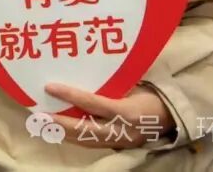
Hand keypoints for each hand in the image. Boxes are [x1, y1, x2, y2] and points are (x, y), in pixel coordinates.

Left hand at [45, 83, 174, 148]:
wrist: (174, 118)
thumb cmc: (153, 95)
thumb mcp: (137, 83)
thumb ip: (113, 81)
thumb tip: (85, 65)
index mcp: (127, 110)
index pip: (93, 103)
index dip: (70, 95)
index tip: (50, 87)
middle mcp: (121, 129)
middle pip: (84, 129)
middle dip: (59, 124)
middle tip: (38, 115)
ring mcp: (119, 140)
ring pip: (85, 140)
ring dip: (63, 133)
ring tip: (43, 123)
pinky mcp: (118, 146)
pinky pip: (92, 143)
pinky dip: (75, 138)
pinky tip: (61, 131)